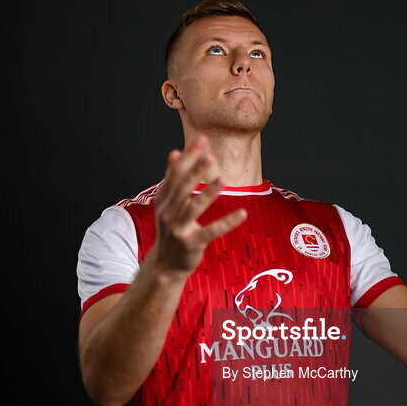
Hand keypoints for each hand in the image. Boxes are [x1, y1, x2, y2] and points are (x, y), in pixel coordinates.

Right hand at [151, 135, 246, 276]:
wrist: (165, 265)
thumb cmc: (170, 229)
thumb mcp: (167, 204)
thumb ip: (172, 179)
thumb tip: (174, 152)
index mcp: (163, 200)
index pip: (175, 173)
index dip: (188, 156)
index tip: (202, 140)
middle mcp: (168, 213)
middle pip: (182, 188)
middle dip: (195, 171)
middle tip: (210, 156)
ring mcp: (178, 229)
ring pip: (194, 208)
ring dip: (208, 193)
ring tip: (222, 179)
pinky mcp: (191, 244)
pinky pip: (211, 231)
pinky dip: (227, 223)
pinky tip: (243, 214)